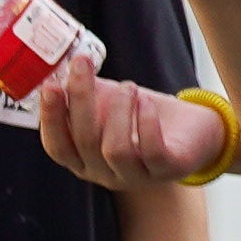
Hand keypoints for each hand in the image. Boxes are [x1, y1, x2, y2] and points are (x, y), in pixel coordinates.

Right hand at [26, 66, 220, 194]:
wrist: (191, 129)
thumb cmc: (141, 115)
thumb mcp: (106, 102)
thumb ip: (82, 94)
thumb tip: (57, 72)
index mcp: (84, 160)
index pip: (58, 147)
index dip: (51, 118)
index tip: (49, 85)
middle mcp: (105, 175)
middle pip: (85, 142)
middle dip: (81, 98)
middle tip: (82, 63)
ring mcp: (136, 177)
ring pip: (116, 150)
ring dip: (120, 111)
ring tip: (129, 87)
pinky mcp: (167, 171)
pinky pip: (152, 151)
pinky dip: (147, 122)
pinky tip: (147, 102)